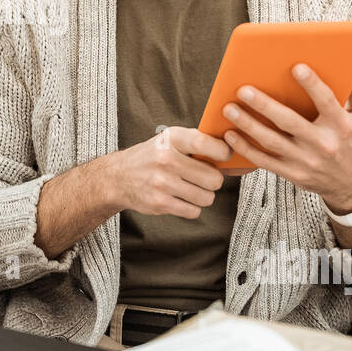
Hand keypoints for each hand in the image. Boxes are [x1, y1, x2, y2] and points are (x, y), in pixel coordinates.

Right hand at [108, 126, 230, 218]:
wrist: (118, 177)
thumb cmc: (152, 157)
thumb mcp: (169, 140)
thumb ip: (196, 142)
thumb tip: (232, 149)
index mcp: (171, 139)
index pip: (205, 143)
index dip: (222, 152)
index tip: (224, 156)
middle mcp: (166, 160)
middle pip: (213, 178)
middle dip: (213, 180)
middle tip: (204, 177)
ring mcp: (162, 183)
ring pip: (206, 197)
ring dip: (203, 195)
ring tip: (191, 188)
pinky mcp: (159, 203)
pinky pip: (193, 211)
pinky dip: (192, 207)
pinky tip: (181, 198)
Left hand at [222, 63, 351, 213]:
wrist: (351, 184)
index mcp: (341, 126)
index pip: (326, 102)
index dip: (312, 85)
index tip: (296, 67)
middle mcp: (323, 144)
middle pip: (289, 122)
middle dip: (264, 105)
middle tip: (243, 90)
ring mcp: (305, 161)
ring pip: (271, 141)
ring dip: (248, 124)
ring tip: (229, 108)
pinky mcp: (292, 173)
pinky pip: (264, 161)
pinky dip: (245, 148)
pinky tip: (230, 134)